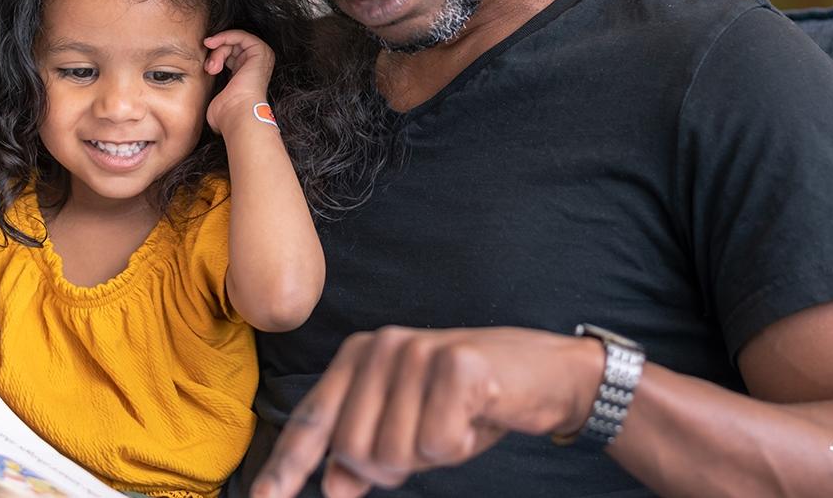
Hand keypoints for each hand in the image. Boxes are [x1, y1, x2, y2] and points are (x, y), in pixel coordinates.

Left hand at [203, 30, 275, 134]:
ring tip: (212, 67)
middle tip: (209, 68)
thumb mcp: (217, 95)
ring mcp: (261, 58)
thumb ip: (214, 84)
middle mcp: (256, 66)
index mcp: (248, 75)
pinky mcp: (260, 51)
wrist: (237, 114)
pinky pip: (241, 35)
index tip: (205, 63)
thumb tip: (203, 83)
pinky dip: (225, 37)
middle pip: (231, 48)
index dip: (217, 55)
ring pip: (234, 41)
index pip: (231, 56)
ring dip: (218, 50)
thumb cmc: (227, 112)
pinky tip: (213, 44)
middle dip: (216, 54)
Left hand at [251, 326, 604, 497]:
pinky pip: (437, 444)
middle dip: (393, 466)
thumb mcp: (410, 428)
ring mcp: (415, 351)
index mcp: (358, 358)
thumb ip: (366, 455)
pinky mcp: (455, 364)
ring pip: (393, 452)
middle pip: (354, 449)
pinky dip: (460, 446)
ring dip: (430, 456)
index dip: (287, 466)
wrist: (545, 373)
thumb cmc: (470, 402)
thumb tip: (333, 484)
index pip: (314, 420)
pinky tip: (477, 417)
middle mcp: (379, 347)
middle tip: (433, 436)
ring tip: (456, 422)